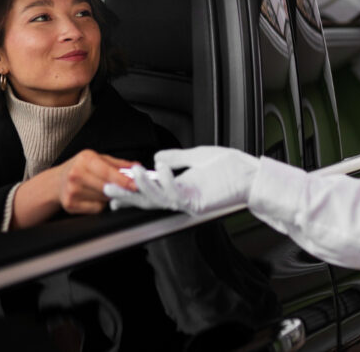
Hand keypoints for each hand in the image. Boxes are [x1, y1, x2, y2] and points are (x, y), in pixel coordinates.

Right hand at [55, 150, 135, 214]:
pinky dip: (100, 204)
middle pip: (107, 187)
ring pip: (103, 199)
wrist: (56, 181)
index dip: (123, 180)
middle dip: (119, 189)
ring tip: (103, 189)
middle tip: (128, 189)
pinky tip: (94, 196)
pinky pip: (96, 208)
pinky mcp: (70, 204)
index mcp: (85, 159)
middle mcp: (76, 174)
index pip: (107, 172)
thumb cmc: (81, 168)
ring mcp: (72, 190)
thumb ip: (118, 164)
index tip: (135, 185)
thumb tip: (136, 167)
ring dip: (109, 197)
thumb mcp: (98, 159)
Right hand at [105, 146, 258, 214]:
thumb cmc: (231, 168)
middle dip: (126, 194)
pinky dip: (166, 181)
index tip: (109, 185)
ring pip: (157, 199)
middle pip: (147, 200)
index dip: (129, 190)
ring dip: (142, 186)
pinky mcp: (198, 202)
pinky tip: (158, 169)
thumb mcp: (197, 157)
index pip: (149, 191)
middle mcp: (180, 197)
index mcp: (179, 187)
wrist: (252, 176)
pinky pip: (176, 194)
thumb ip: (176, 158)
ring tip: (130, 171)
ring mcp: (188, 201)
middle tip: (106, 186)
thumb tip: (156, 158)